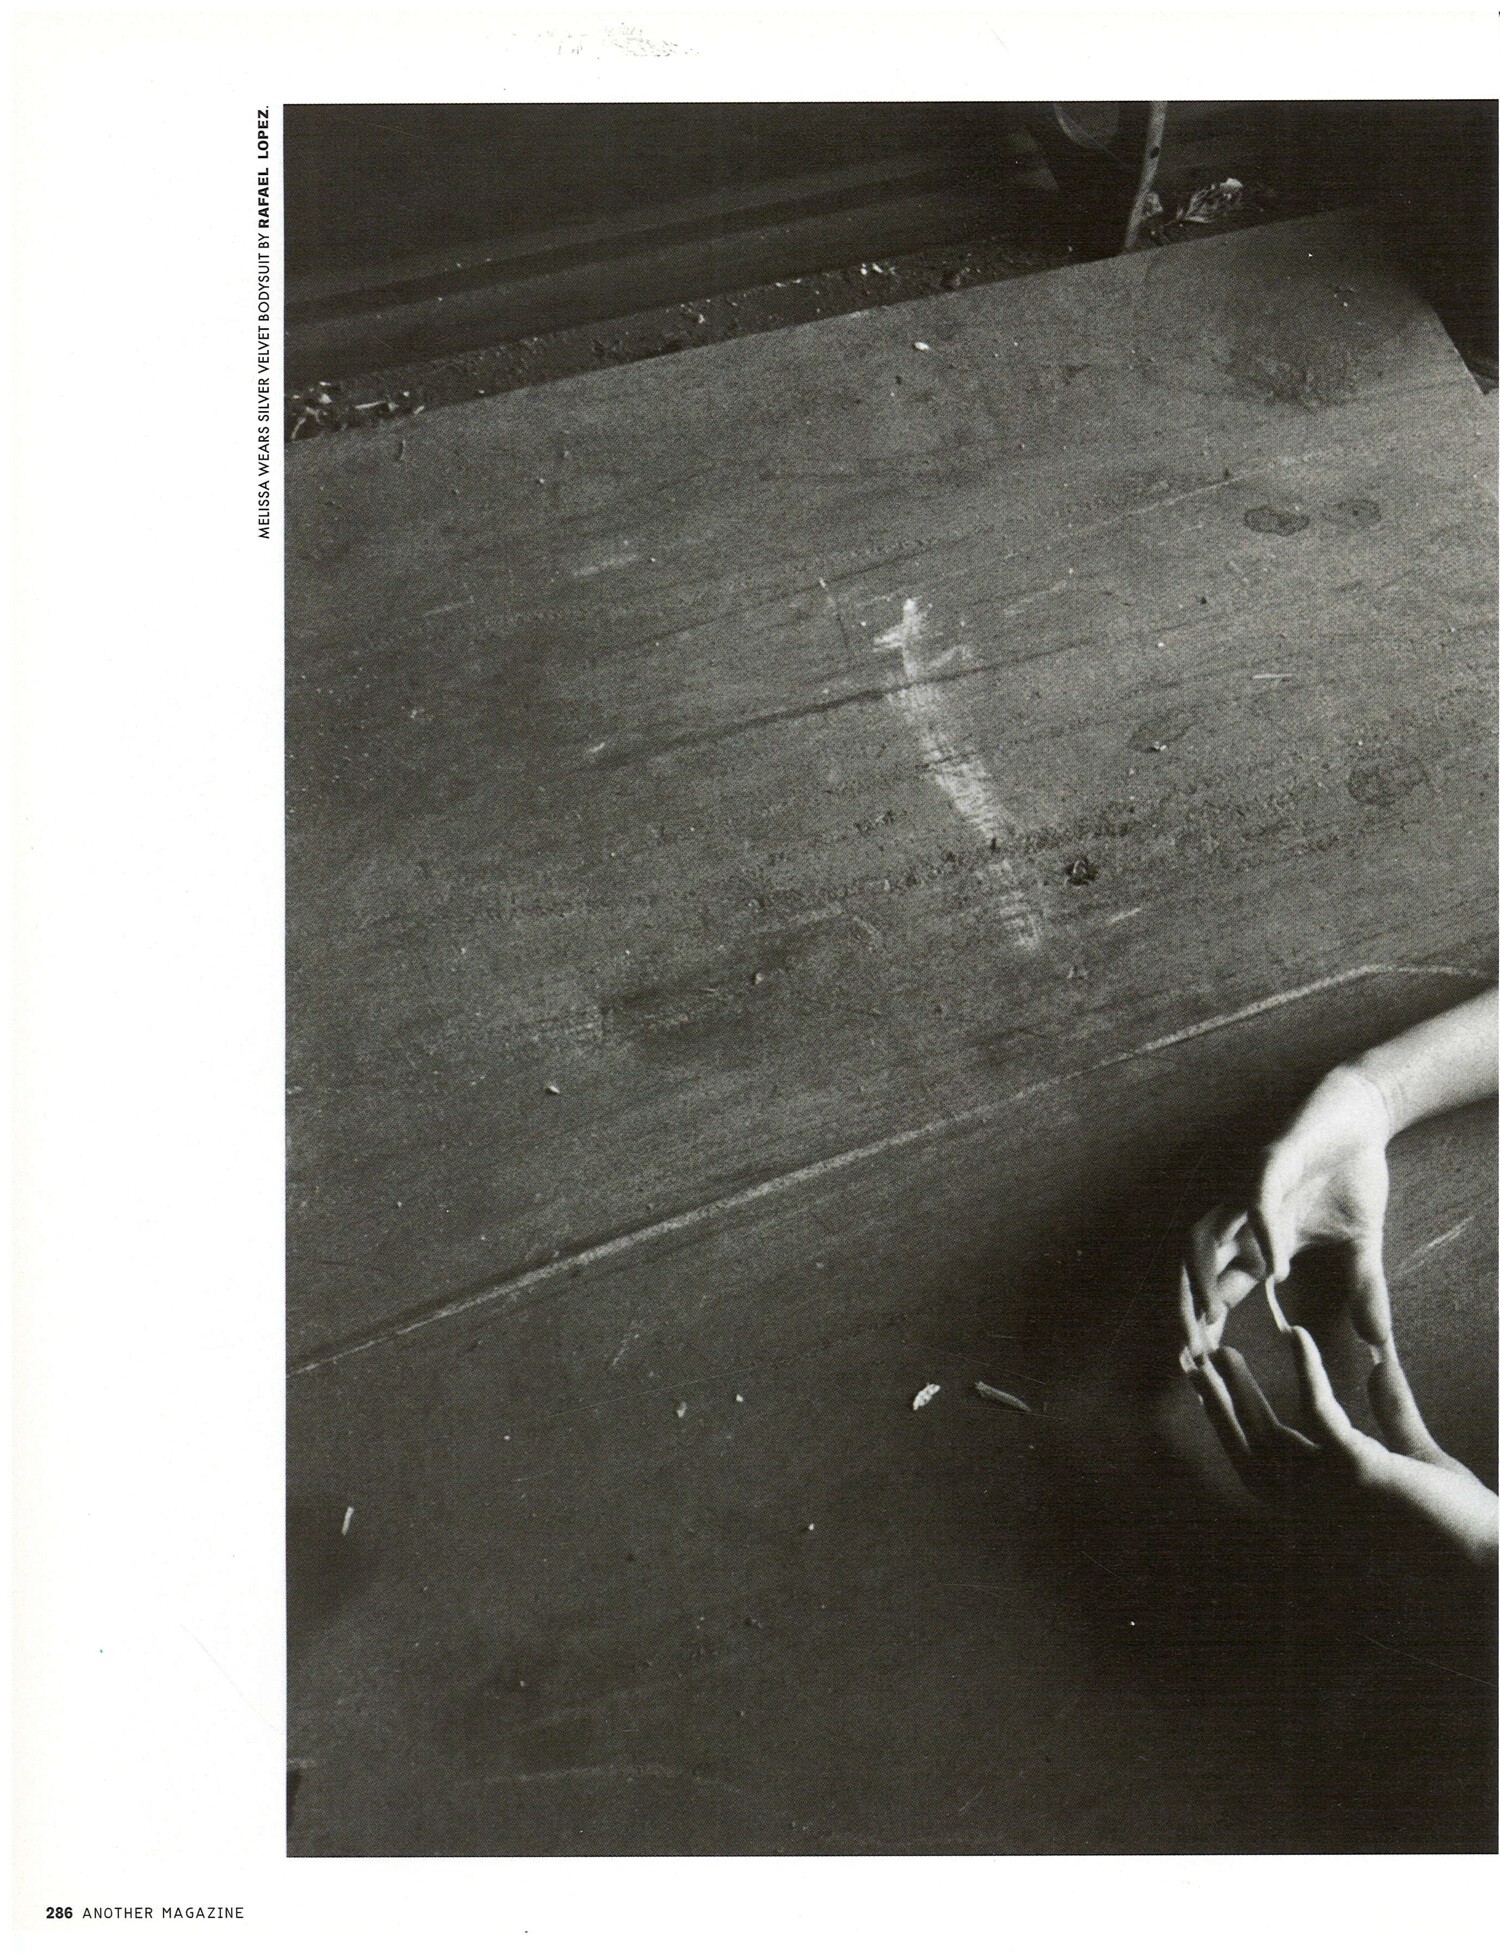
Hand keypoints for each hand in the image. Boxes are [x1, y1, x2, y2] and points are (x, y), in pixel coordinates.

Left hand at [1181, 1063, 1394, 1357]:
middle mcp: (1241, 1219)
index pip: (1219, 1289)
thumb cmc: (1349, 1175)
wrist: (1361, 1116)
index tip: (1198, 1366)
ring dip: (1204, 1273)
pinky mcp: (1270, 1160)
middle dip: (1189, 1309)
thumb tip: (1379, 1340)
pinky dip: (1260, 1230)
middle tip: (1191, 1353)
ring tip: (1214, 1314)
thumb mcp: (1362, 1245)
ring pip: (1207, 1233)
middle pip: (1196, 1268)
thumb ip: (1363, 1290)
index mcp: (1256, 1242)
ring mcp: (1248, 1189)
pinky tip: (1274, 1264)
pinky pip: (1256, 1198)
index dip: (1205, 1325)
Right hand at [1189, 1326, 1497, 1575]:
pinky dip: (1307, 1370)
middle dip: (1219, 1404)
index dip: (1234, 1420)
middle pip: (1249, 1449)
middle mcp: (1316, 1505)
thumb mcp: (1418, 1456)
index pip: (1265, 1459)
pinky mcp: (1359, 1470)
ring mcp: (1333, 1491)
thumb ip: (1393, 1412)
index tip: (1217, 1382)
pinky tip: (1297, 1334)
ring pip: (1266, 1434)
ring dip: (1238, 1389)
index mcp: (1325, 1505)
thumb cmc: (1463, 1522)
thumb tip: (1378, 1365)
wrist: (1493, 1562)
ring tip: (1221, 1350)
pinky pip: (1319, 1411)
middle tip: (1195, 1361)